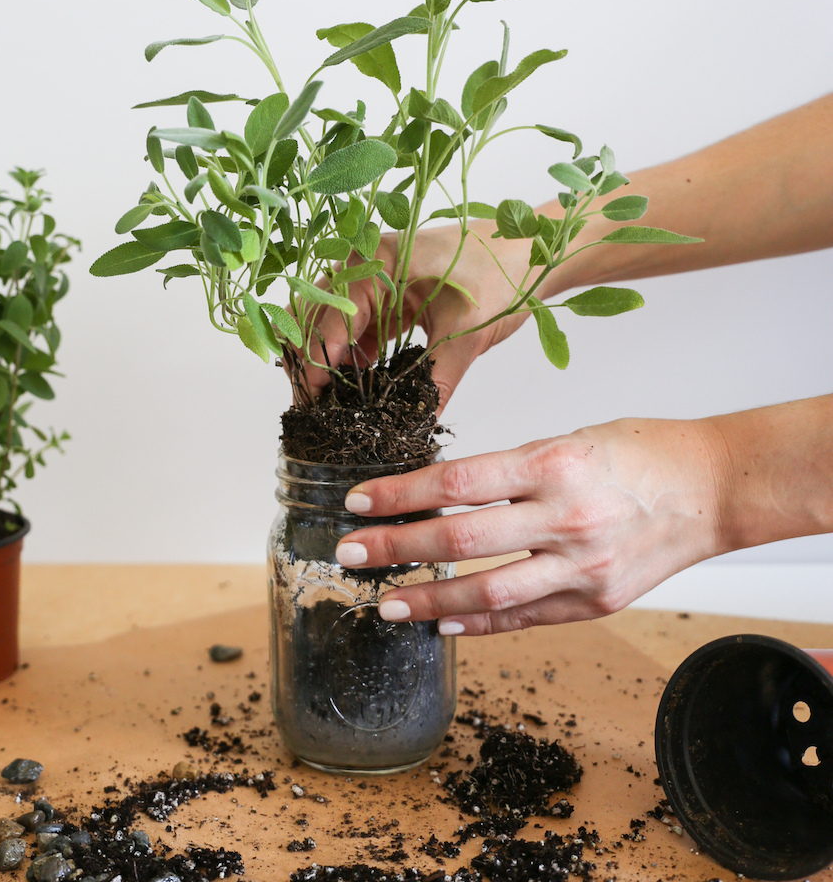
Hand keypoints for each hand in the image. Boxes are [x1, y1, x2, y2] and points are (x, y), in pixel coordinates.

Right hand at [302, 220, 535, 412]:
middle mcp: (362, 264)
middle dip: (309, 361)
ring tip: (334, 402)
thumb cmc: (502, 274)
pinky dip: (347, 356)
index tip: (314, 403)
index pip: (328, 317)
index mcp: (376, 262)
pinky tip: (358, 386)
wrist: (528, 251)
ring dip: (325, 359)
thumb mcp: (467, 333)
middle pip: (312, 315)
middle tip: (316, 407)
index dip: (316, 363)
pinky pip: (349, 327)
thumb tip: (416, 428)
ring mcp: (369, 278)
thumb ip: (437, 381)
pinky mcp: (382, 295)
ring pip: (325, 321)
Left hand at [333, 416, 726, 634]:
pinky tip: (443, 622)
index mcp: (552, 464)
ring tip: (385, 603)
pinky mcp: (596, 602)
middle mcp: (564, 518)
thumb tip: (443, 498)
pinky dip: (480, 622)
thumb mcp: (567, 440)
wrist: (712, 489)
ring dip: (428, 599)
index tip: (358, 501)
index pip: (455, 481)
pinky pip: (525, 616)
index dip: (399, 494)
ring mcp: (582, 567)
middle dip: (395, 548)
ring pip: (488, 591)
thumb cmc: (640, 451)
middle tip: (350, 553)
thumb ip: (510, 473)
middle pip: (460, 538)